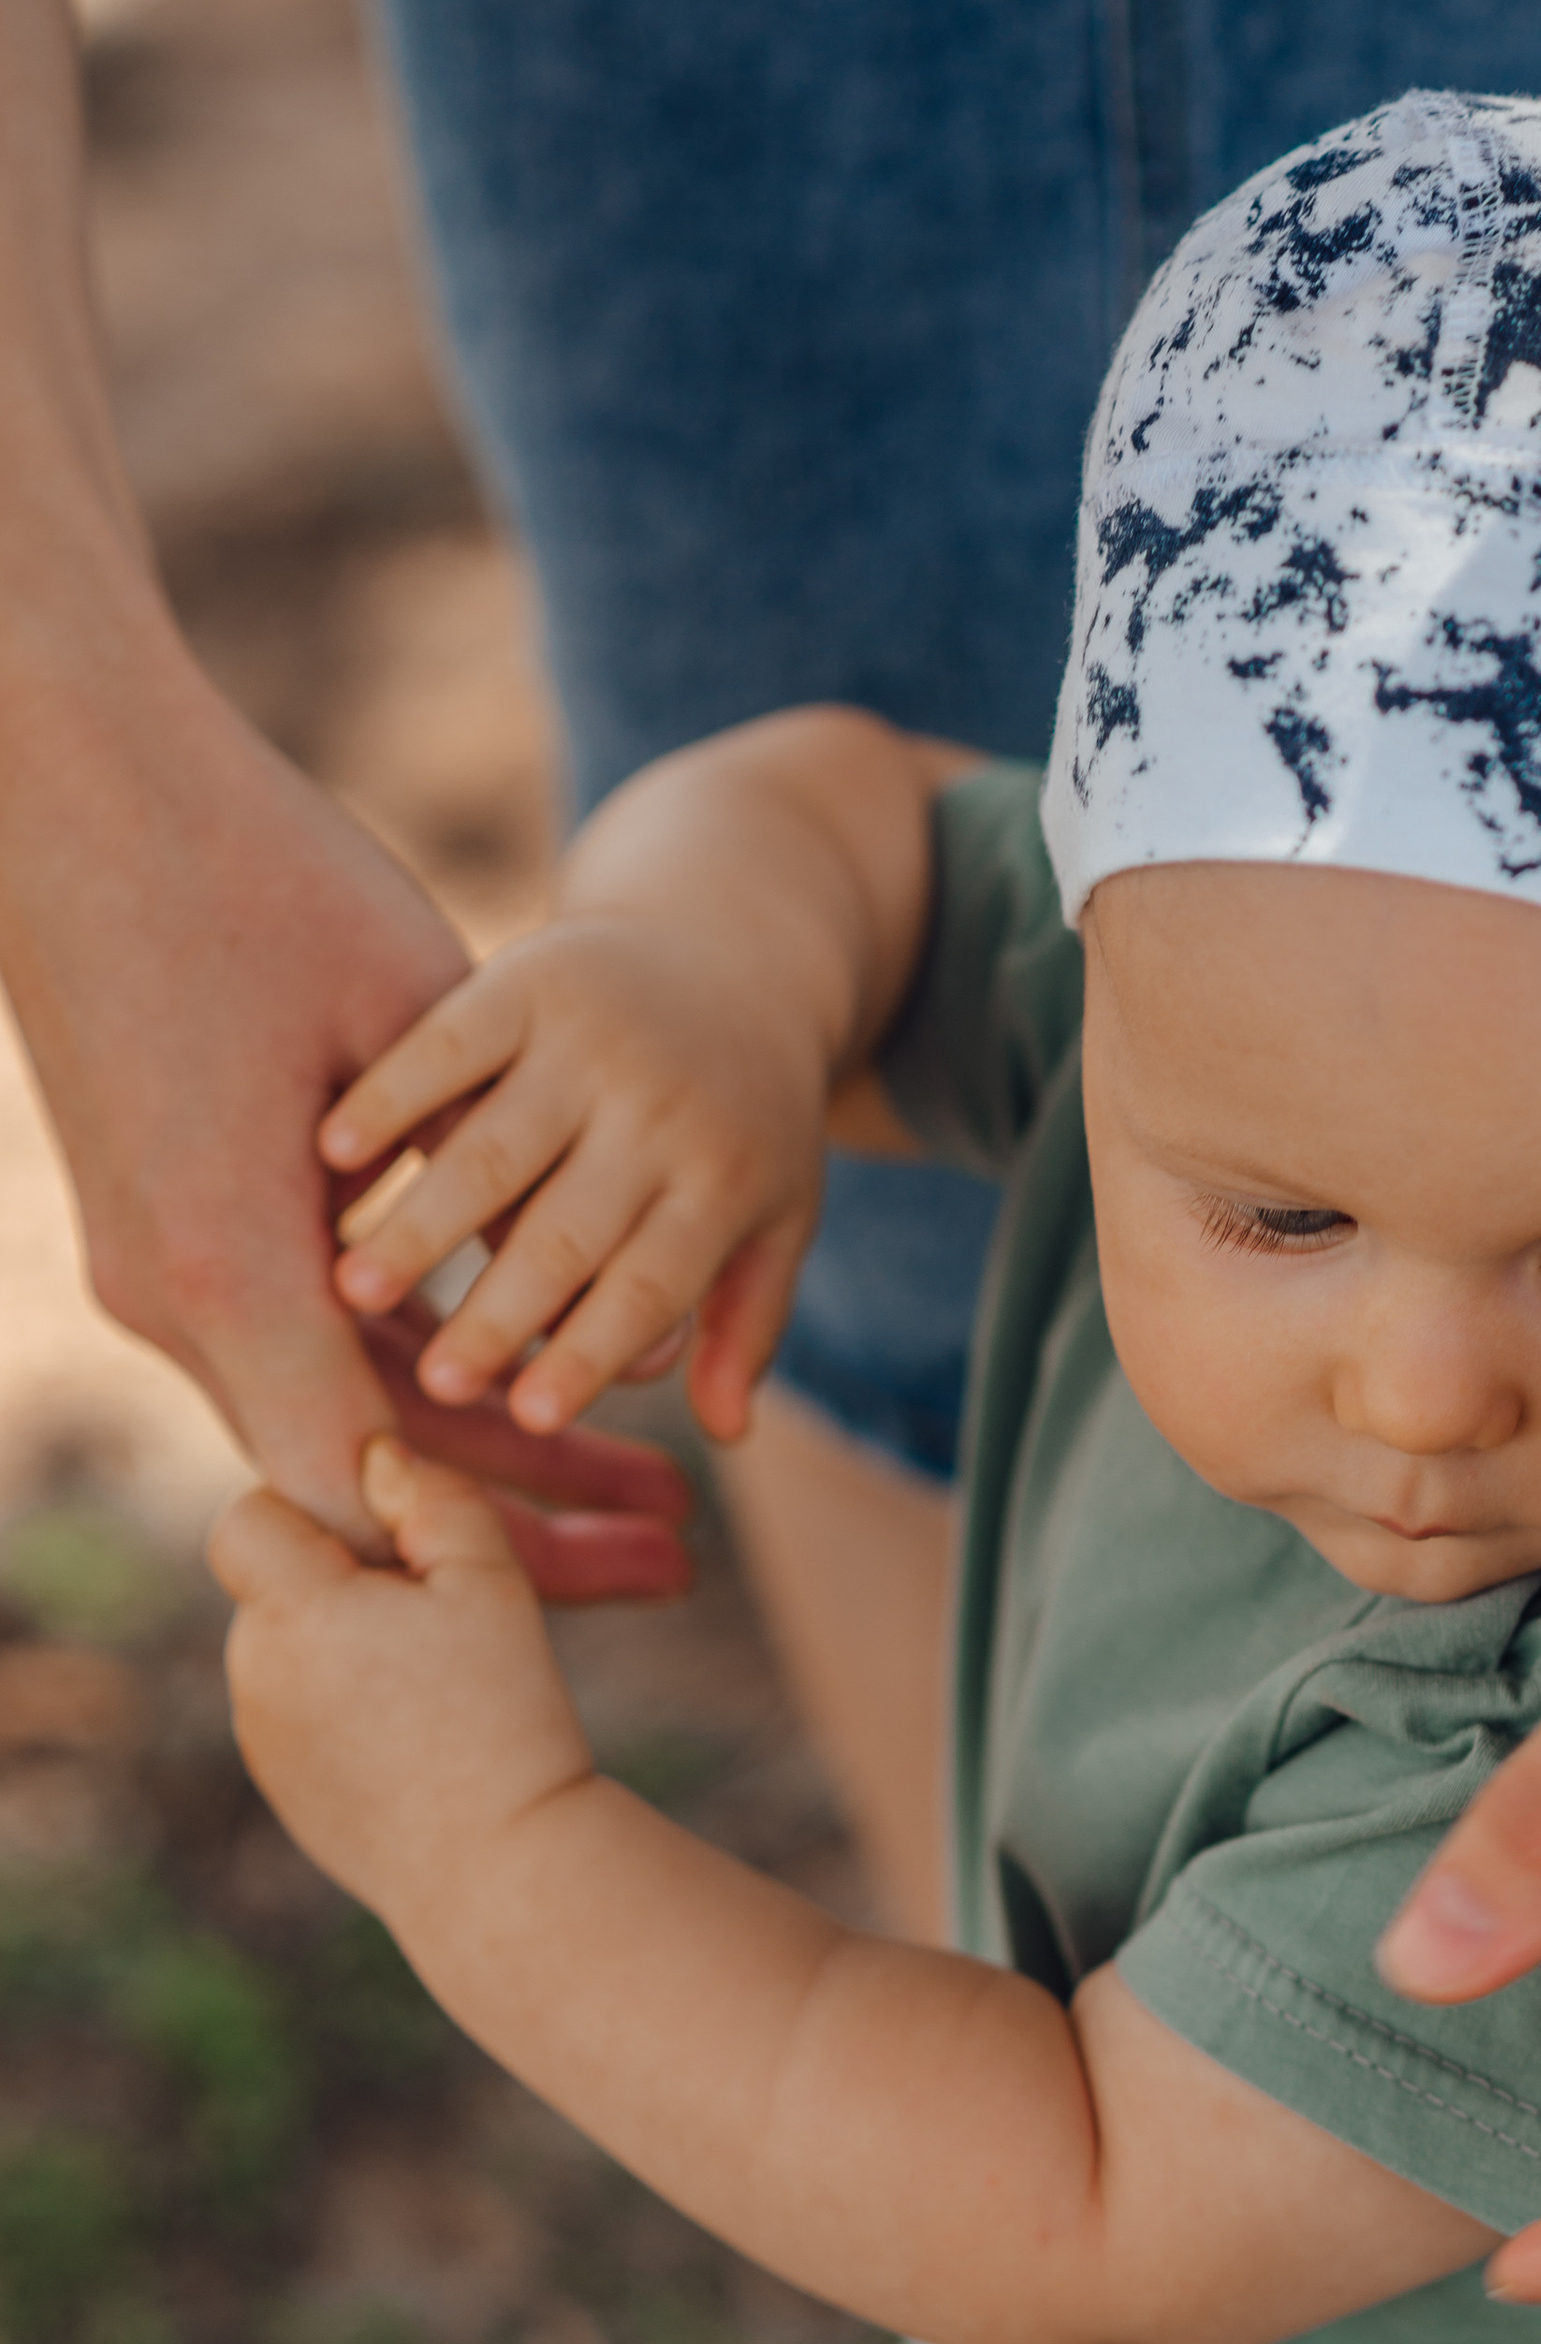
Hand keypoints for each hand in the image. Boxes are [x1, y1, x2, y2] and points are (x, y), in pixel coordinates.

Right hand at [0, 642, 691, 1598]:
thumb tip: (596, 1312)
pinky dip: (407, 1369)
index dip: (500, 1535)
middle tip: (669, 1547)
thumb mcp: (413, 1027)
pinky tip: (527, 1381)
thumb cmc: (252, 876)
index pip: (361, 1477)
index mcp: (228, 1260)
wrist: (68, 784)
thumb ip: (487, 1192)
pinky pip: (296, 1339)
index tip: (632, 1559)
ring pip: (330, 1405)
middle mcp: (170, 1292)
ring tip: (631, 1484)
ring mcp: (149, 1267)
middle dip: (518, 1518)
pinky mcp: (157, 1230)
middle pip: (358, 1468)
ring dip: (473, 1447)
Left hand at [211, 1439, 593, 1926]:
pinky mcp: (283, 1790)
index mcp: (292, 1608)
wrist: (501, 1870)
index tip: (397, 1558)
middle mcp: (253, 1670)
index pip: (252, 1518)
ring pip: (292, 1653)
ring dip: (347, 1650)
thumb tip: (380, 1458)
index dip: (320, 1519)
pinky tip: (421, 1744)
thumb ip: (434, 1498)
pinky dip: (349, 1714)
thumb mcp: (492, 1584)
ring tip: (439, 1694)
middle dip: (342, 1587)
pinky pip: (304, 1717)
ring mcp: (260, 1737)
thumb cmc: (505, 1718)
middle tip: (439, 1627)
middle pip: (278, 1586)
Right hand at [323, 903, 833, 1446]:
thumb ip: (749, 1319)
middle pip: (564, 1231)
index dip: (588, 1354)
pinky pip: (446, 1046)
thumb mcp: (778, 1209)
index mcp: (725, 1175)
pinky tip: (333, 1155)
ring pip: (496, 1148)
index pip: (650, 1287)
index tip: (525, 1420)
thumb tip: (724, 1432)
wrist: (723, 949)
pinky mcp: (529, 975)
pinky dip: (390, 1098)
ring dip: (422, 1221)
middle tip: (431, 1386)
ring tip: (355, 1289)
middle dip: (498, 1314)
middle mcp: (658, 1104)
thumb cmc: (747, 1114)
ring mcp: (593, 1036)